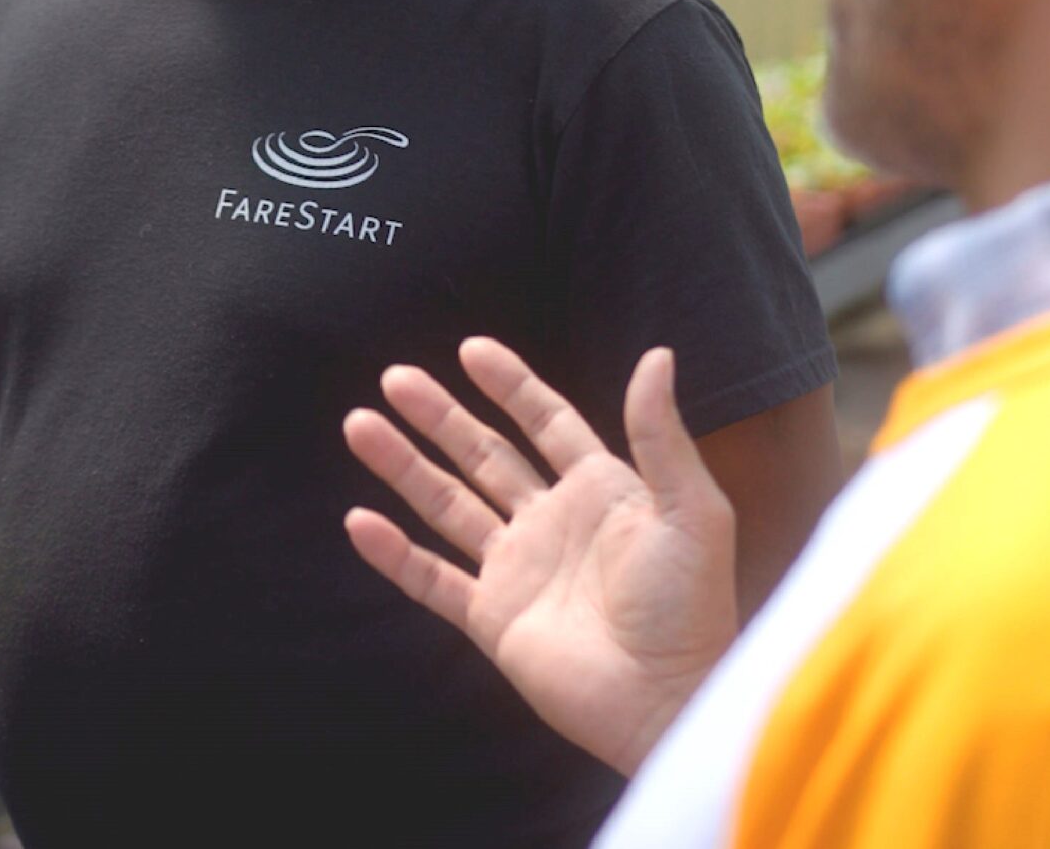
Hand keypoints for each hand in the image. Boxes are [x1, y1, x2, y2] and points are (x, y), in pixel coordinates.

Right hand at [342, 339, 738, 774]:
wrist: (668, 699)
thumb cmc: (691, 607)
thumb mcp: (691, 511)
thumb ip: (662, 436)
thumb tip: (658, 355)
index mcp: (600, 491)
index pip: (546, 423)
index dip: (511, 386)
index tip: (471, 350)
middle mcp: (551, 523)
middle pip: (484, 456)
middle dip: (439, 417)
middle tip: (394, 379)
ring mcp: (518, 571)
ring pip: (447, 506)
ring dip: (403, 467)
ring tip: (359, 425)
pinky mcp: (493, 619)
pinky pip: (431, 579)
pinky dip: (393, 553)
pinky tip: (357, 521)